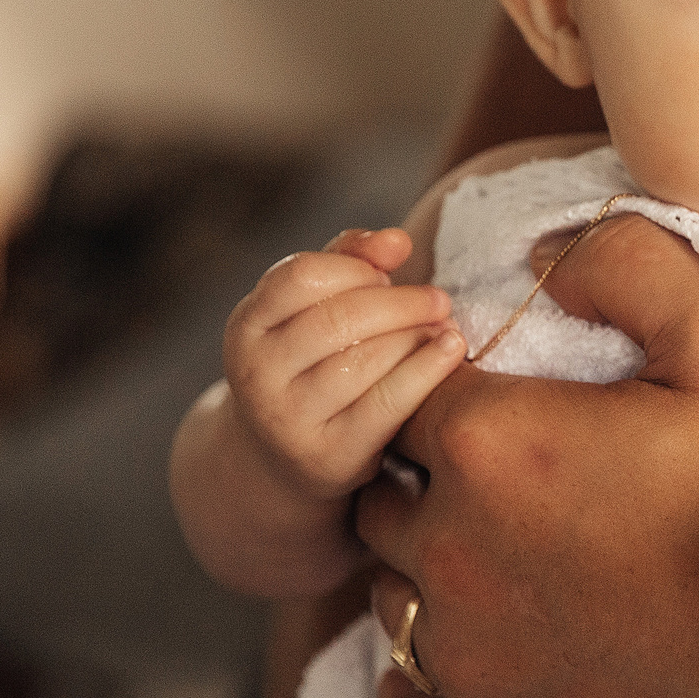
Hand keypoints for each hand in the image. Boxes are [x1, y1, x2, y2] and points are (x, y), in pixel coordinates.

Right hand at [224, 228, 461, 501]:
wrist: (289, 458)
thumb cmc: (314, 363)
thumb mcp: (313, 309)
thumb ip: (350, 263)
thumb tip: (396, 240)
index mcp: (247, 326)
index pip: (302, 276)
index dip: (357, 268)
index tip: (390, 273)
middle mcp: (256, 374)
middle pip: (339, 318)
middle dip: (401, 303)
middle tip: (439, 300)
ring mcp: (287, 419)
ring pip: (365, 360)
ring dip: (417, 336)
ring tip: (446, 328)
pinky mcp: (327, 456)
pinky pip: (387, 403)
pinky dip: (427, 371)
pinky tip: (451, 352)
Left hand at [354, 213, 698, 697]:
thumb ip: (630, 263)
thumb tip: (544, 257)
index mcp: (492, 446)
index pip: (410, 395)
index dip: (462, 396)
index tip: (533, 417)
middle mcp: (447, 553)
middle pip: (387, 495)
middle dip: (443, 485)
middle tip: (543, 496)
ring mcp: (460, 662)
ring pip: (392, 596)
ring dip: (438, 577)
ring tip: (538, 574)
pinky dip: (433, 679)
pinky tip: (506, 653)